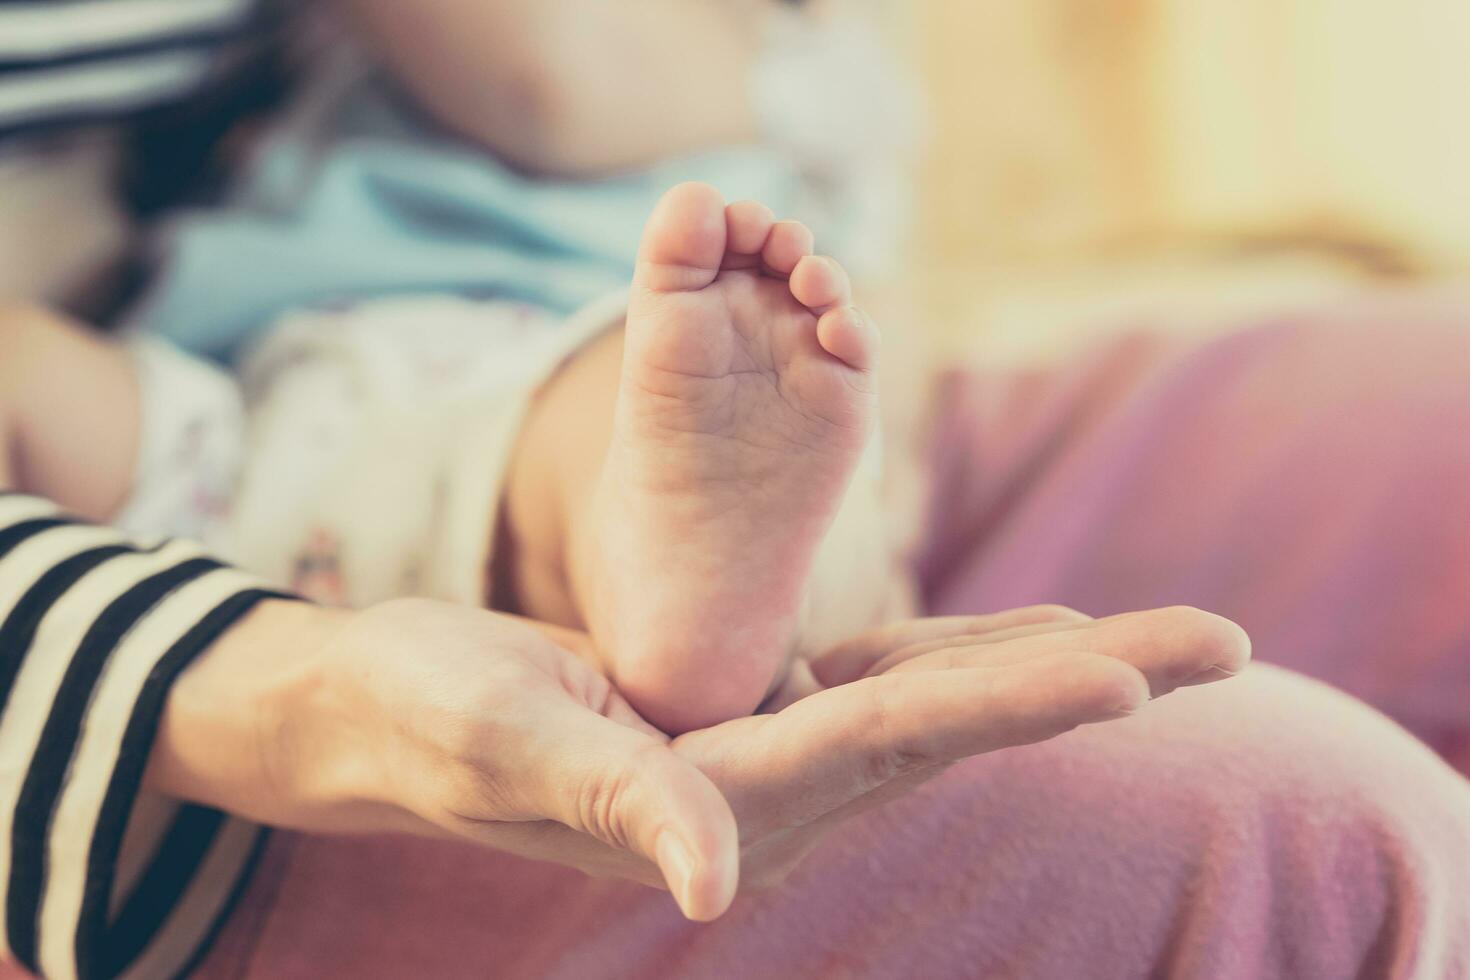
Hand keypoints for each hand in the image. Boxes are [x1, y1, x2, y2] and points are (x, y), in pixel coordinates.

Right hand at [149, 599, 1247, 921]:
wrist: (385, 714)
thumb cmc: (426, 718)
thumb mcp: (502, 743)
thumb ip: (614, 803)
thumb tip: (706, 885)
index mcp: (720, 797)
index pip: (891, 745)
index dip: (1009, 709)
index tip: (1130, 679)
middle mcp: (765, 790)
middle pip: (953, 728)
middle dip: (1085, 687)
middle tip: (1221, 643)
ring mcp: (763, 756)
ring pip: (931, 707)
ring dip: (1041, 675)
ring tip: (1156, 649)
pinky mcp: (747, 719)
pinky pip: (875, 686)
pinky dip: (954, 660)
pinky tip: (1022, 642)